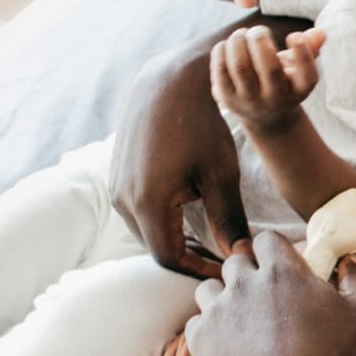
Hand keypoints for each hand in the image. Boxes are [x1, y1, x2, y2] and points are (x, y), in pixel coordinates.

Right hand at [111, 39, 256, 279]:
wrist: (169, 84)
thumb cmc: (202, 127)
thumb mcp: (222, 175)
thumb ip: (229, 220)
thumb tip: (241, 257)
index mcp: (148, 203)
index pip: (170, 259)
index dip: (200, 270)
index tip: (228, 270)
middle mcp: (123, 200)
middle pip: (157, 248)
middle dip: (191, 257)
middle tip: (225, 258)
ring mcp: (115, 188)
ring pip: (146, 231)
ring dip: (177, 239)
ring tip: (213, 239)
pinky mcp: (116, 177)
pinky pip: (138, 212)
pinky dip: (164, 221)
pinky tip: (191, 214)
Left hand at [186, 233, 355, 355]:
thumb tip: (349, 263)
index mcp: (282, 271)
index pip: (266, 240)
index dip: (272, 252)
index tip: (280, 267)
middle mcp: (244, 283)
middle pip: (234, 263)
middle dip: (247, 275)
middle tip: (262, 299)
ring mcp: (218, 311)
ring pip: (209, 290)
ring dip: (223, 299)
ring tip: (241, 322)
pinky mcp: (200, 338)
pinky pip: (197, 323)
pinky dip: (210, 330)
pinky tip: (229, 346)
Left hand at [211, 26, 327, 132]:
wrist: (263, 116)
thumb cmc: (283, 81)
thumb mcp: (298, 68)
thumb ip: (309, 48)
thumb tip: (320, 32)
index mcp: (299, 91)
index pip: (308, 76)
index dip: (303, 52)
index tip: (295, 35)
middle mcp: (276, 100)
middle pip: (270, 68)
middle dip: (261, 40)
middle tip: (258, 30)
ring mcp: (250, 101)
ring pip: (241, 66)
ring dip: (238, 42)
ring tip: (241, 33)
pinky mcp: (226, 98)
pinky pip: (221, 70)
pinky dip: (222, 50)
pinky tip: (228, 44)